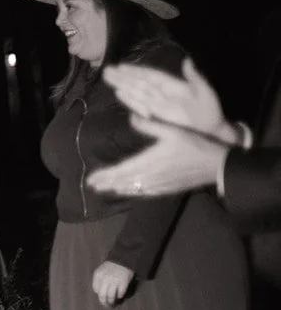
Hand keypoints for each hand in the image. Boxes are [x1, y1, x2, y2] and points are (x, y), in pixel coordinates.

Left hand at [88, 115, 226, 196]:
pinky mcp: (168, 188)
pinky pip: (147, 192)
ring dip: (118, 188)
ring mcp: (161, 184)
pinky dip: (134, 192)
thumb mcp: (173, 130)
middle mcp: (152, 175)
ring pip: (134, 188)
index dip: (107, 175)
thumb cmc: (195, 145)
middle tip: (92, 185)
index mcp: (151, 161)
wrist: (217, 165)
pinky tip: (129, 191)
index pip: (123, 170)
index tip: (92, 178)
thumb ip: (151, 125)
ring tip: (104, 189)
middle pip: (125, 181)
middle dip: (108, 183)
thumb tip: (132, 117)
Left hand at [92, 260, 133, 306]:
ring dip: (112, 302)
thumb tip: (99, 293)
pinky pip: (120, 293)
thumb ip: (100, 280)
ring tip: (113, 304)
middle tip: (107, 306)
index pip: (96, 289)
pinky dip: (120, 296)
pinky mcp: (123, 283)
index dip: (99, 294)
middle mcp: (104, 278)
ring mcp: (114, 281)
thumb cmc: (112, 265)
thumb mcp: (102, 270)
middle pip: (102, 295)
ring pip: (110, 296)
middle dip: (104, 302)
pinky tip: (120, 296)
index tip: (103, 297)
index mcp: (98, 275)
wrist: (124, 259)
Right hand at [101, 59, 237, 143]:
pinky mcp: (157, 114)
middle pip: (139, 83)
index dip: (135, 70)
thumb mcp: (204, 90)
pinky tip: (120, 94)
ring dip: (122, 86)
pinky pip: (141, 106)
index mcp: (172, 84)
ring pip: (137, 93)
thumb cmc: (210, 108)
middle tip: (106, 71)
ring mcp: (158, 103)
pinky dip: (130, 100)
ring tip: (108, 79)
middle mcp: (161, 92)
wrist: (211, 128)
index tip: (121, 66)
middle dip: (123, 77)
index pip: (150, 75)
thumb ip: (194, 76)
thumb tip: (188, 59)